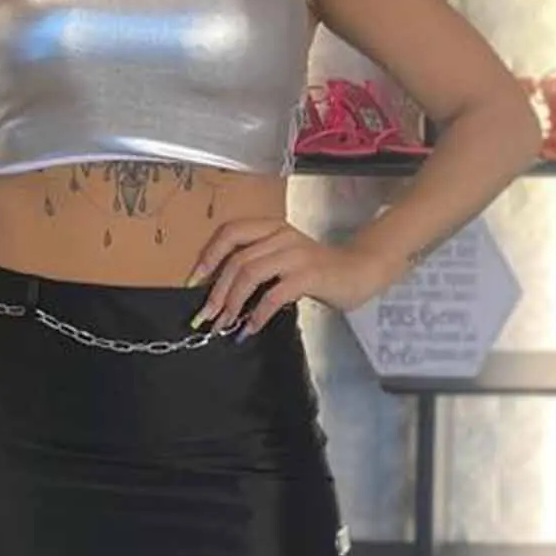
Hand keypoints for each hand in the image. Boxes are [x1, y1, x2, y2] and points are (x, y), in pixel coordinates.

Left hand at [186, 218, 392, 337]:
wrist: (360, 271)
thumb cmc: (318, 270)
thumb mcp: (283, 258)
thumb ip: (257, 264)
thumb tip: (221, 292)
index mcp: (271, 227)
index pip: (230, 232)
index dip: (208, 256)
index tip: (194, 282)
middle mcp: (281, 235)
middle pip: (236, 259)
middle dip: (217, 291)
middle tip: (207, 316)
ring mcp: (295, 254)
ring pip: (249, 273)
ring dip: (232, 302)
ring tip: (225, 324)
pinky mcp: (308, 275)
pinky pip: (274, 294)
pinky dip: (257, 313)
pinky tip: (250, 328)